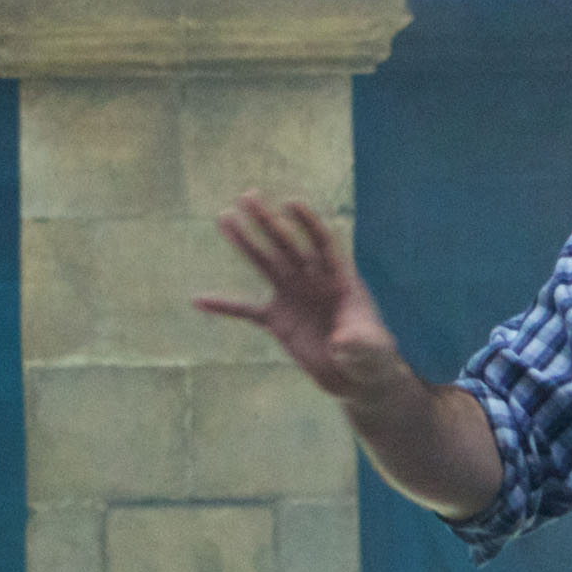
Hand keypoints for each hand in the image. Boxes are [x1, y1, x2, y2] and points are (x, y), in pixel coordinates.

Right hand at [195, 193, 408, 403]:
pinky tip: (199, 300)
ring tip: (225, 217)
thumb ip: (360, 341)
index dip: (308, 224)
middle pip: (288, 244)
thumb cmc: (372, 357)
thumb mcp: (371, 349)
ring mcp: (293, 296)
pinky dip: (224, 305)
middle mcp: (313, 280)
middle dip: (268, 222)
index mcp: (340, 278)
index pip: (323, 243)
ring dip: (245, 241)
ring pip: (265, 263)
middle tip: (248, 196)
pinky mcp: (278, 319)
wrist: (355, 375)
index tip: (291, 203)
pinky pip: (246, 309)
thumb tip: (343, 340)